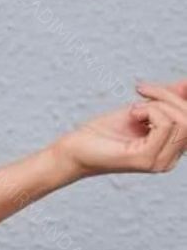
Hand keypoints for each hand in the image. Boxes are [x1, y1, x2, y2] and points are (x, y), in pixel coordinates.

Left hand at [49, 78, 186, 179]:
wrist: (74, 149)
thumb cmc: (103, 132)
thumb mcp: (141, 109)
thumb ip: (166, 100)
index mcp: (171, 149)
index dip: (182, 98)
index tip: (155, 87)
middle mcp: (170, 159)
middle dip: (168, 96)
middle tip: (142, 91)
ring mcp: (160, 162)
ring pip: (182, 121)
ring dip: (157, 103)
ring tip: (134, 108)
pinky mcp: (147, 159)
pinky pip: (165, 125)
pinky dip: (150, 110)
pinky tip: (132, 114)